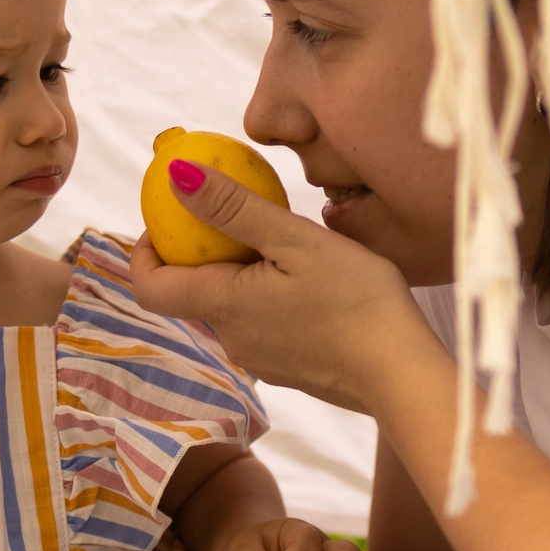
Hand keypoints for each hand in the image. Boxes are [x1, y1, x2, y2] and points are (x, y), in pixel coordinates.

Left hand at [128, 159, 431, 413]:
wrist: (404, 373)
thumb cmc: (357, 300)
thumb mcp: (296, 240)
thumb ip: (234, 209)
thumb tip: (175, 177)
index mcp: (223, 306)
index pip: (150, 286)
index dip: (145, 253)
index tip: (165, 221)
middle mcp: (231, 339)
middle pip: (192, 293)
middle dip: (203, 254)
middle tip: (238, 216)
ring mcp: (260, 359)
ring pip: (231, 308)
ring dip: (241, 274)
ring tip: (283, 244)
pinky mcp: (288, 368)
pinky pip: (262, 325)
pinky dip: (268, 297)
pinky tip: (310, 282)